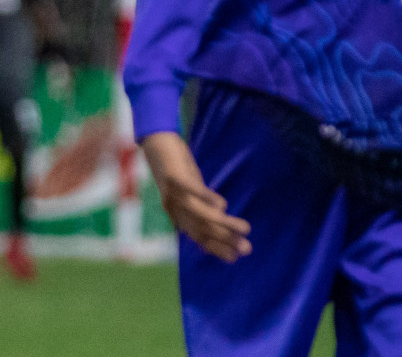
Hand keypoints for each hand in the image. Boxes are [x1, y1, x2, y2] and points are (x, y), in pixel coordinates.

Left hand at [140, 131, 251, 262]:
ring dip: (223, 223)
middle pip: (201, 229)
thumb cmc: (177, 168)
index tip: (235, 258)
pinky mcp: (173, 176)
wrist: (155, 142)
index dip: (216, 249)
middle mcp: (173, 207)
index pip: (198, 237)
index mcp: (176, 214)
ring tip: (244, 229)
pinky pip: (191, 190)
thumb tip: (221, 215)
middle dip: (226, 240)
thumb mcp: (189, 189)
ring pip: (199, 214)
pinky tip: (222, 205)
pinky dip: (207, 198)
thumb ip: (200, 204)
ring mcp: (172, 192)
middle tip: (247, 248)